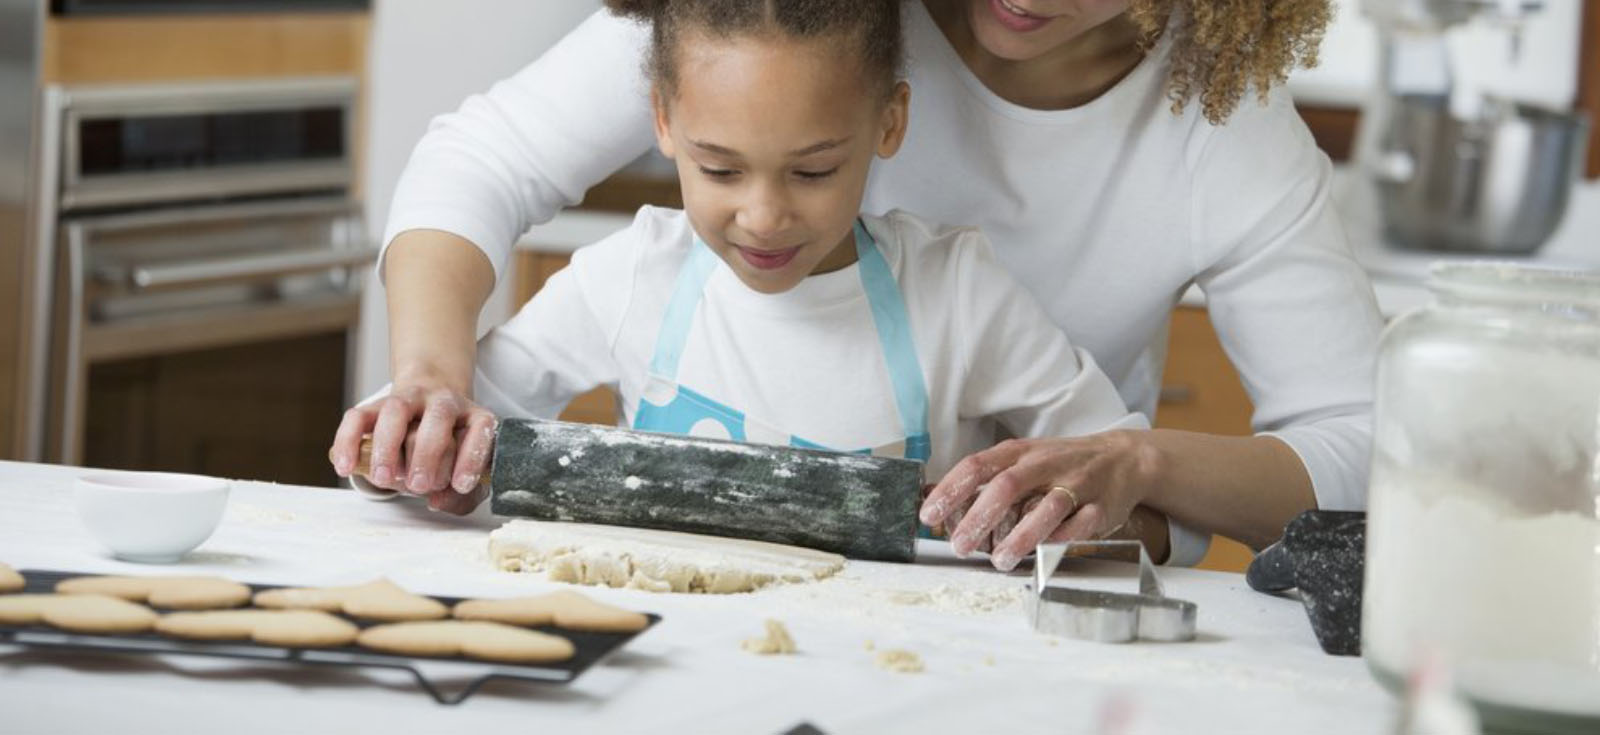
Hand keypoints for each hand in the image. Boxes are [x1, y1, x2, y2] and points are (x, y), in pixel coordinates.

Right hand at [328, 379, 496, 501]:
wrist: (428, 410)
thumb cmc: (450, 452)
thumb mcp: (465, 474)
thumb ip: (460, 496)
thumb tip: (437, 502)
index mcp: (474, 417)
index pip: (480, 430)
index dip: (471, 458)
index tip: (460, 485)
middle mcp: (444, 402)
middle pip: (437, 419)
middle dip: (427, 455)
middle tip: (418, 486)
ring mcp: (409, 399)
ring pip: (397, 412)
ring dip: (389, 447)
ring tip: (385, 479)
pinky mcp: (376, 405)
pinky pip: (358, 417)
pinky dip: (349, 441)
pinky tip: (346, 466)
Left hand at [920, 431, 1162, 570]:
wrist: (1122, 458)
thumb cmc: (1059, 464)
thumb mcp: (1020, 460)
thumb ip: (983, 479)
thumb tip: (932, 498)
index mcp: (1018, 453)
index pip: (977, 466)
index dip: (950, 490)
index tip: (929, 515)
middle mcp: (1045, 464)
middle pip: (1007, 486)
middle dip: (979, 517)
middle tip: (958, 546)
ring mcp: (1075, 483)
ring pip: (1046, 507)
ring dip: (1021, 536)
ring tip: (1000, 561)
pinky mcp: (1101, 505)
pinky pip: (1081, 523)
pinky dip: (1062, 538)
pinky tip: (1044, 554)